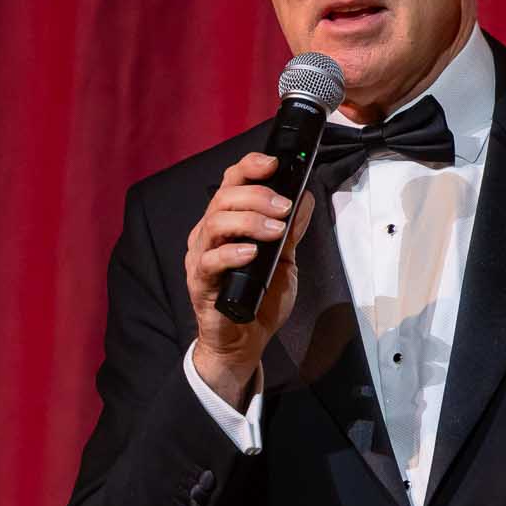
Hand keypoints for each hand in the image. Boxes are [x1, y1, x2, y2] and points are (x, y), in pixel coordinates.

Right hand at [186, 151, 315, 404]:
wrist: (245, 342)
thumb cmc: (259, 299)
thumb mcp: (285, 260)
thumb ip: (291, 231)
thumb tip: (305, 198)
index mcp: (228, 222)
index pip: (232, 182)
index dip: (250, 166)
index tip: (274, 163)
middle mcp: (210, 234)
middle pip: (224, 197)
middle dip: (257, 195)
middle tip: (284, 207)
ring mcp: (202, 257)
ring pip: (215, 223)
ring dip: (249, 220)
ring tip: (274, 230)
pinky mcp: (200, 282)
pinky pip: (210, 261)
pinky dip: (232, 254)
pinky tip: (252, 254)